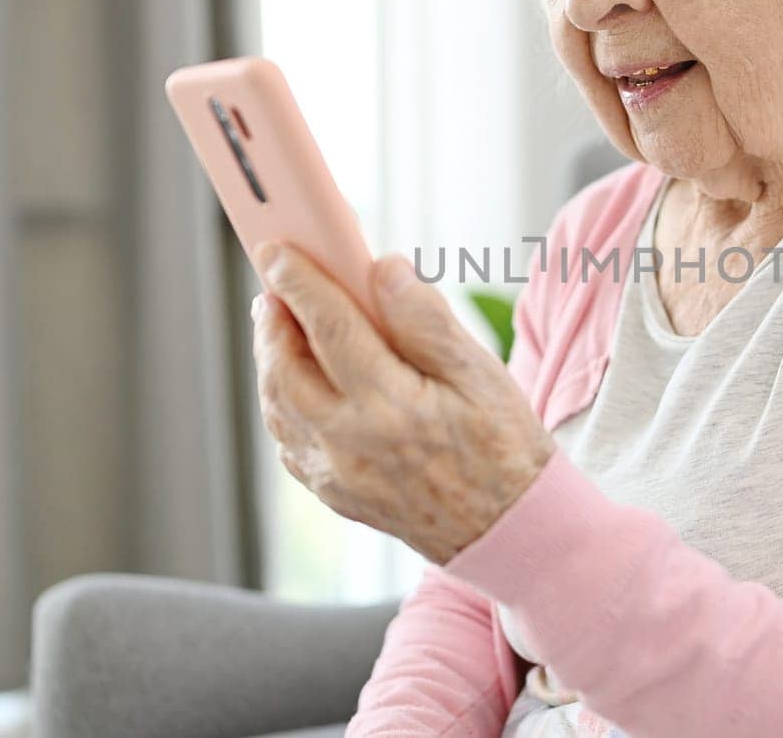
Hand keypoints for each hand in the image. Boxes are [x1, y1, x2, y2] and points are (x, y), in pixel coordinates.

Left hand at [250, 241, 554, 563]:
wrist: (512, 530)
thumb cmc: (505, 445)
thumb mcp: (481, 372)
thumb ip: (426, 319)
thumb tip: (382, 270)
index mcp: (393, 407)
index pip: (330, 328)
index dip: (299, 282)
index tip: (279, 252)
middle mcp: (353, 445)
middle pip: (284, 370)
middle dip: (272, 321)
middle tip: (275, 284)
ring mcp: (338, 477)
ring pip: (278, 408)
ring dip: (270, 360)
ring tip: (280, 324)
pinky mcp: (336, 496)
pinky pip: (290, 442)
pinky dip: (282, 401)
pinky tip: (298, 379)